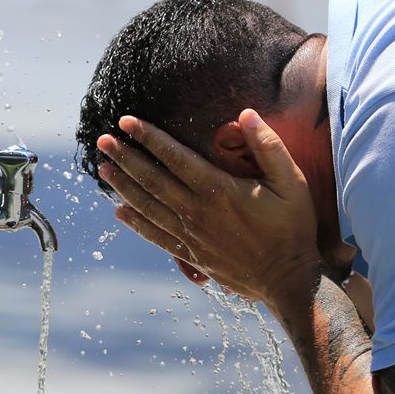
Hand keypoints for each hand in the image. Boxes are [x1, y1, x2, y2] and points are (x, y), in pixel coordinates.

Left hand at [95, 110, 321, 304]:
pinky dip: (135, 223)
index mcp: (218, 190)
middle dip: (126, 157)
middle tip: (102, 140)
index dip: (149, 137)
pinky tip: (119, 212)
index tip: (127, 121)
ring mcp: (191, 235)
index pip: (175, 157)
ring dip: (123, 186)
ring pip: (148, 207)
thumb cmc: (292, 228)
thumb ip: (268, 146)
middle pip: (152, 180)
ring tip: (103, 169)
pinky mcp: (191, 254)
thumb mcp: (291, 182)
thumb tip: (246, 113)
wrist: (287, 280)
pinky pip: (156, 236)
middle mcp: (198, 212)